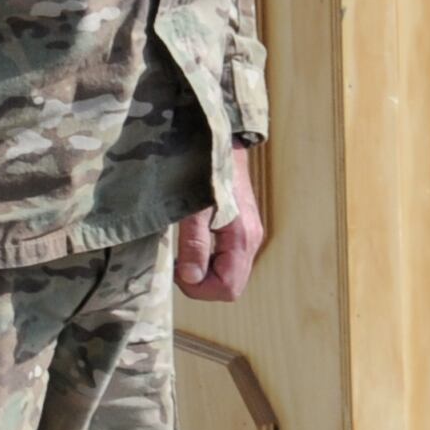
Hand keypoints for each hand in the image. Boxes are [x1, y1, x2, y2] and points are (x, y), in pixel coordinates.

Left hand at [176, 147, 263, 302]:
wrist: (221, 140)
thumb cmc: (206, 170)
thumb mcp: (195, 206)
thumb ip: (194, 243)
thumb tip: (191, 279)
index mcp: (242, 239)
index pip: (228, 289)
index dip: (200, 289)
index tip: (179, 271)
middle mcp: (251, 241)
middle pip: (230, 286)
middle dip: (202, 284)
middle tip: (179, 264)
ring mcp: (249, 236)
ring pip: (229, 274)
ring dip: (205, 273)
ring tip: (185, 253)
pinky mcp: (242, 229)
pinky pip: (228, 260)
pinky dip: (210, 261)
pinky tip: (194, 245)